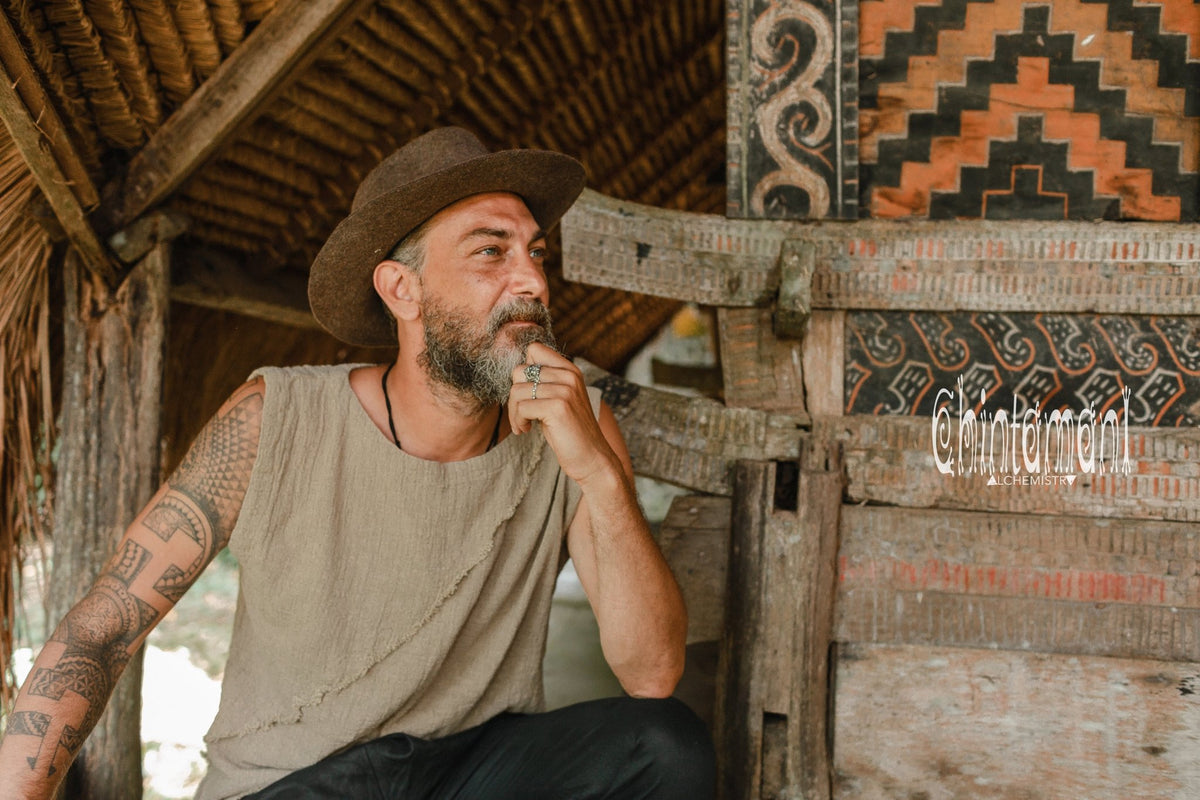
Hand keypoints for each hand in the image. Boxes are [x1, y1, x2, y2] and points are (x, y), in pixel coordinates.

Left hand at [509, 342, 621, 486]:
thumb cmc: (570, 432)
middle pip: (519, 371)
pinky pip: (521, 407)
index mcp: (570, 370)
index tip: (527, 394)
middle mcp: (569, 376)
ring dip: (513, 413)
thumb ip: (544, 383)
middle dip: (513, 396)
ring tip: (524, 425)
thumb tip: (515, 371)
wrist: (593, 459)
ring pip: (516, 391)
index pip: (534, 349)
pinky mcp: (558, 407)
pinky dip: (518, 422)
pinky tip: (527, 430)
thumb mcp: (559, 400)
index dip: (523, 372)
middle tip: (521, 415)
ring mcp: (565, 390)